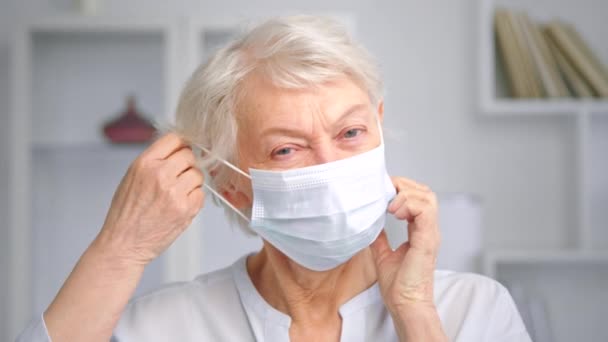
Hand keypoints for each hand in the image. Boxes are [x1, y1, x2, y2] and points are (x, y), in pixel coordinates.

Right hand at [97, 133, 204, 265]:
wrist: (123, 244)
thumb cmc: (125, 214)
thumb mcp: (131, 177)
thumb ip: (154, 161)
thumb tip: (177, 149)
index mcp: (145, 163)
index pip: (174, 139)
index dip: (180, 145)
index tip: (181, 152)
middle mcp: (161, 174)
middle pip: (189, 155)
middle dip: (187, 165)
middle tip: (179, 177)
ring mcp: (175, 191)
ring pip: (198, 174)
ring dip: (192, 182)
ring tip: (177, 194)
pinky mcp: (186, 208)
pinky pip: (200, 194)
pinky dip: (194, 198)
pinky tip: (180, 205)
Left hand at [370, 176, 440, 312]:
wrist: (405, 305)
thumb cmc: (399, 287)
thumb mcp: (383, 254)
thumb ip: (379, 238)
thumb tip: (370, 224)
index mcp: (420, 232)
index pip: (419, 198)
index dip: (402, 189)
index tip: (383, 190)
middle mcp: (428, 230)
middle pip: (426, 192)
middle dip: (404, 185)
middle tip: (386, 191)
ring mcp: (430, 234)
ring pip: (428, 197)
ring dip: (406, 194)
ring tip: (390, 205)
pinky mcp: (427, 240)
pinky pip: (425, 211)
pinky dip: (409, 205)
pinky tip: (394, 212)